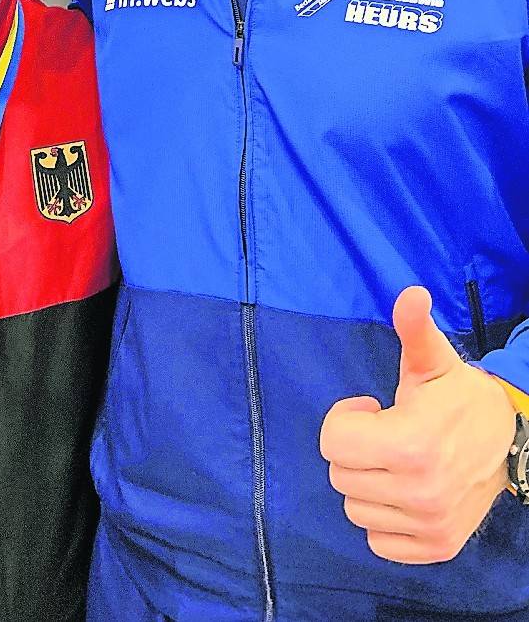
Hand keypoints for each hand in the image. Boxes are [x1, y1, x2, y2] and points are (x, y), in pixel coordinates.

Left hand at [319, 285, 515, 563]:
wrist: (509, 440)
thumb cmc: (458, 396)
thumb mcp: (432, 360)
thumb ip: (414, 328)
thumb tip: (412, 294)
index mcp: (411, 444)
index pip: (333, 442)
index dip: (345, 419)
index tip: (371, 408)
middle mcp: (419, 493)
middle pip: (340, 475)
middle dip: (354, 449)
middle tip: (384, 434)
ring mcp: (429, 525)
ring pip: (355, 509)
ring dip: (367, 483)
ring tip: (395, 461)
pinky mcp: (437, 547)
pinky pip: (377, 541)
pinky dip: (383, 518)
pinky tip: (403, 491)